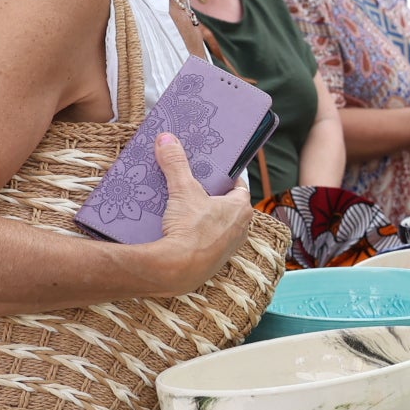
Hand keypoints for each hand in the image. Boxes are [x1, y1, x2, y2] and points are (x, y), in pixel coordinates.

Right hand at [143, 133, 252, 294]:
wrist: (178, 270)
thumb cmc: (191, 229)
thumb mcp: (183, 190)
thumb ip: (176, 163)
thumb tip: (167, 139)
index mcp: (242, 209)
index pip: (238, 185)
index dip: (226, 176)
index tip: (214, 169)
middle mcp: (241, 229)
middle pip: (227, 205)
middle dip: (211, 195)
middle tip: (194, 185)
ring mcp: (228, 248)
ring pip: (217, 225)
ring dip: (203, 216)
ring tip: (183, 206)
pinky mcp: (213, 263)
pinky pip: (206, 242)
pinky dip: (196, 235)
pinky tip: (179, 230)